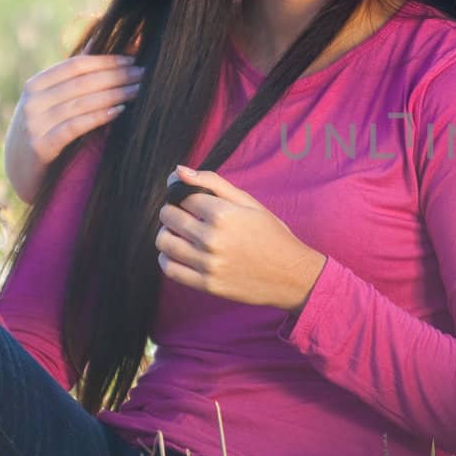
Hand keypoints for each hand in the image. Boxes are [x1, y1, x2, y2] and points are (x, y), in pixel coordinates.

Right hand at [5, 54, 141, 201]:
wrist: (19, 169)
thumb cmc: (42, 128)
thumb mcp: (50, 100)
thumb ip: (70, 77)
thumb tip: (96, 43)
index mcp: (36, 84)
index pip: (76, 65)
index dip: (106, 61)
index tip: (132, 60)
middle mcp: (32, 101)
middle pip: (82, 83)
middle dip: (116, 77)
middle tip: (143, 74)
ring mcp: (35, 123)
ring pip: (82, 103)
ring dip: (114, 95)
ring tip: (138, 91)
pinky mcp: (41, 146)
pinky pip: (75, 127)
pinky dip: (99, 117)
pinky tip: (119, 111)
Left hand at [155, 166, 327, 310]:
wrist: (291, 275)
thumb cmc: (272, 234)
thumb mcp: (249, 202)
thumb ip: (212, 182)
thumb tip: (178, 170)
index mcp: (223, 214)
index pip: (182, 196)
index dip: (185, 196)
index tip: (193, 201)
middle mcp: (212, 239)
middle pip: (169, 216)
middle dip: (174, 211)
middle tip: (187, 215)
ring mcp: (208, 264)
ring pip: (164, 242)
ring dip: (168, 233)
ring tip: (182, 233)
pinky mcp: (206, 284)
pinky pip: (169, 269)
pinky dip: (168, 258)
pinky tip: (181, 253)